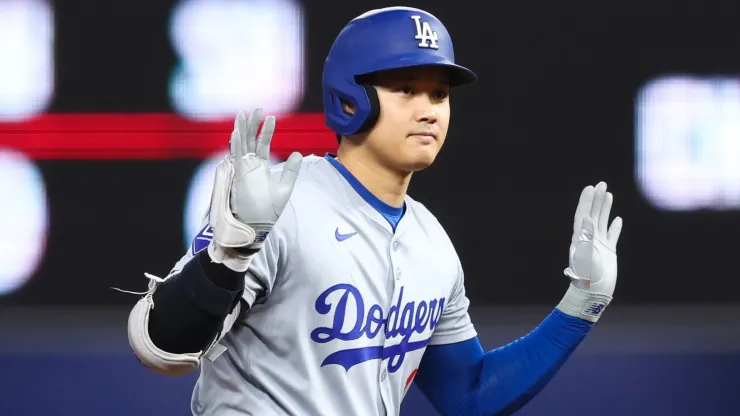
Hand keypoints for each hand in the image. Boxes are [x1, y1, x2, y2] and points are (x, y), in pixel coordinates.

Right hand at [207, 108, 302, 270]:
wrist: (257, 226)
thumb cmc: (268, 211)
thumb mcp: (285, 187)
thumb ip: (291, 171)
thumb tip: (298, 153)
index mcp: (260, 167)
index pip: (263, 144)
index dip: (267, 131)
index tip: (272, 117)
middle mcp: (250, 166)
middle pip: (250, 140)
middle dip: (253, 124)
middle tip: (256, 108)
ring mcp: (243, 170)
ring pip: (241, 145)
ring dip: (242, 129)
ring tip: (244, 113)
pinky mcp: (238, 176)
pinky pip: (235, 157)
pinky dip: (236, 144)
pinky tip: (236, 132)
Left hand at [557, 182, 622, 321]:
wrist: (592, 292)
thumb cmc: (586, 276)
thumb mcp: (584, 254)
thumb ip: (585, 236)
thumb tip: (586, 218)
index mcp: (580, 237)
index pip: (582, 214)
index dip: (586, 200)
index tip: (590, 187)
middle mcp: (589, 238)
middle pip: (592, 214)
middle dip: (596, 199)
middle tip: (601, 184)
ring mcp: (599, 244)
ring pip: (602, 222)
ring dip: (604, 208)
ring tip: (608, 194)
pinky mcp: (609, 252)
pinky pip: (612, 235)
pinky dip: (615, 227)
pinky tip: (618, 220)